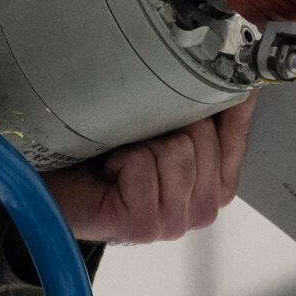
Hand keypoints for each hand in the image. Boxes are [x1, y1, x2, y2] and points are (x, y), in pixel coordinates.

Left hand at [39, 95, 257, 243]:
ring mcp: (177, 221)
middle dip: (165, 123)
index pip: (238, 120)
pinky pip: (143, 167)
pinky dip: (120, 161)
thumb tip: (241, 69)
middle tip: (138, 137)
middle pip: (204, 135)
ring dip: (141, 143)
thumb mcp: (163, 115)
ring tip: (123, 155)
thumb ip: (207, 98)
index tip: (181, 87)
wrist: (55, 178)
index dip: (213, 95)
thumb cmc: (107, 146)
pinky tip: (111, 172)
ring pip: (177, 152)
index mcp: (218, 177)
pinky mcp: (145, 226)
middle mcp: (205, 204)